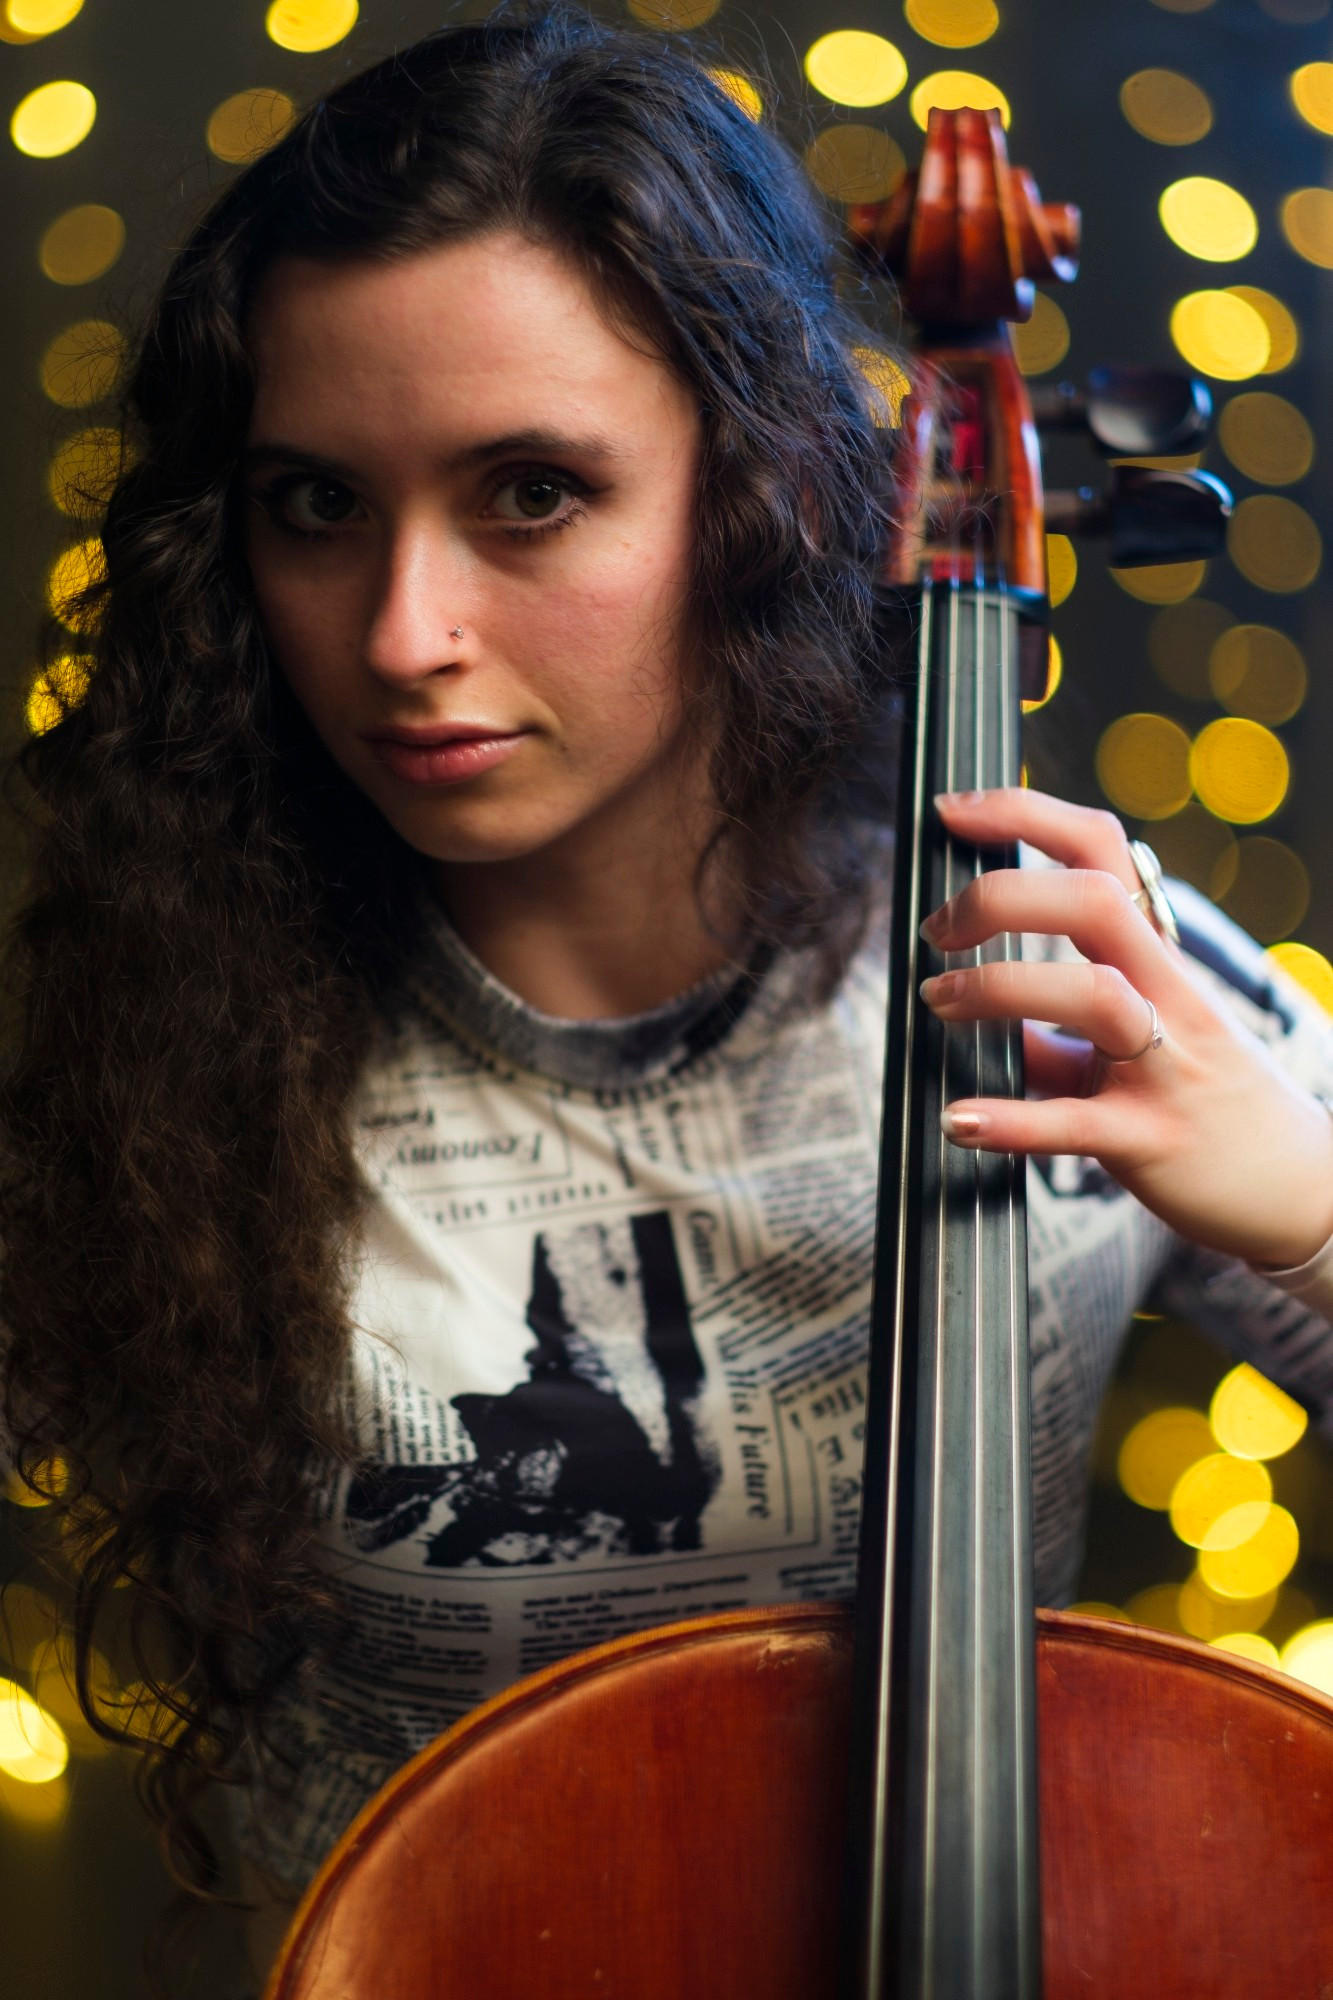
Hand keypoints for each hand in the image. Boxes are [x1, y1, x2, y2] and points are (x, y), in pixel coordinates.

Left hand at [918, 787, 1332, 1270]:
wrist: (1296, 1190)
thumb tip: (978, 1011)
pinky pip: (1075, 1125)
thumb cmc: (1210, 1103)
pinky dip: (1010, 1121)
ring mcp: (1165, 1067)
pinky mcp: (1152, 1140)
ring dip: (999, 989)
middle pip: (1095, 903)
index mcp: (1160, 961)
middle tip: (937, 929)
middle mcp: (1169, 998)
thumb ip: (1059, 1027)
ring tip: (937, 1001)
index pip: (1102, 853)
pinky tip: (959, 1118)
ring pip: (1093, 997)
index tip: (956, 810)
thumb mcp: (1146, 1041)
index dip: (1025, 816)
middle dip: (1002, 896)